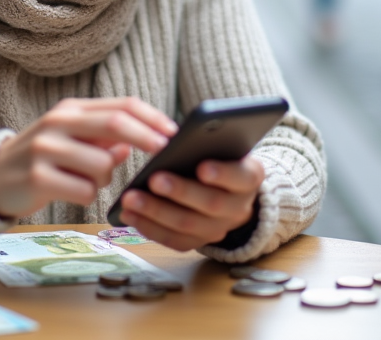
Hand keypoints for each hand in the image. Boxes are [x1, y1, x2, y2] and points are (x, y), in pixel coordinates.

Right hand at [0, 97, 176, 219]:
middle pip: (114, 123)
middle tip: (166, 154)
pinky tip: (69, 192)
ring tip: (87, 181)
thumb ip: (103, 137)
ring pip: (102, 165)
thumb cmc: (42, 159)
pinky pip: (84, 191)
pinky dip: (87, 196)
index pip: (121, 105)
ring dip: (106, 179)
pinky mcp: (38, 177)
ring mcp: (46, 148)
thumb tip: (136, 142)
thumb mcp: (71, 139)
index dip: (151, 117)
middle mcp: (58, 122)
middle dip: (147, 138)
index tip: (173, 133)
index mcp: (71, 109)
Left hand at [117, 155, 264, 251]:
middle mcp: (239, 208)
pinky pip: (175, 241)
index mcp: (250, 177)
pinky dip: (150, 229)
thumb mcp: (222, 147)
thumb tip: (176, 138)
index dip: (223, 174)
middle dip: (180, 191)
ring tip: (131, 198)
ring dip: (156, 212)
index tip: (202, 167)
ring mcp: (220, 229)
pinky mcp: (199, 242)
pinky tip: (130, 215)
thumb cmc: (219, 158)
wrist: (229, 191)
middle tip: (154, 179)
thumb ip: (208, 143)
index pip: (242, 177)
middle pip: (211, 203)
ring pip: (188, 225)